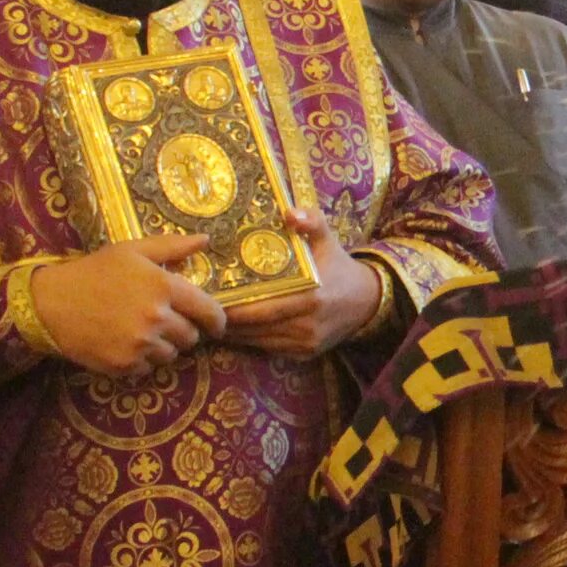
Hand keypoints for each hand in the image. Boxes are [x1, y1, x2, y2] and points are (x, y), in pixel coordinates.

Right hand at [34, 234, 227, 376]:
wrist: (50, 303)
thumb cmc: (94, 272)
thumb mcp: (132, 251)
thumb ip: (172, 247)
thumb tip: (205, 240)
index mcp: (164, 287)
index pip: (209, 311)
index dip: (217, 321)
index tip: (216, 325)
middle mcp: (157, 318)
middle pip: (191, 337)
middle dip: (183, 330)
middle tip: (164, 322)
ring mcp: (140, 344)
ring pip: (170, 354)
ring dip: (163, 346)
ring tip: (141, 331)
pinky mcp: (124, 365)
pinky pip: (147, 368)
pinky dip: (141, 359)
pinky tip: (124, 343)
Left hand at [224, 209, 385, 358]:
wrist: (367, 300)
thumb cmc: (338, 266)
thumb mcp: (327, 239)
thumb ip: (311, 222)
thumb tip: (289, 213)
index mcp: (312, 296)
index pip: (264, 306)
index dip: (234, 305)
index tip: (210, 297)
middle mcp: (308, 324)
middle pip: (255, 327)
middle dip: (226, 319)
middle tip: (200, 308)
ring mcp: (307, 342)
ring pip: (258, 341)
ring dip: (233, 332)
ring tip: (209, 318)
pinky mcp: (305, 354)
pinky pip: (269, 349)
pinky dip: (249, 340)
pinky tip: (233, 329)